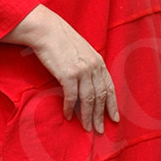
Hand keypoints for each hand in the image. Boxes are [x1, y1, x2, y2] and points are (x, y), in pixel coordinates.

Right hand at [1, 5, 118, 133]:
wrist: (47, 30)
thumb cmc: (61, 40)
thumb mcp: (81, 52)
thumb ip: (88, 67)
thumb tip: (87, 86)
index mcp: (99, 62)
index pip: (109, 88)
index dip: (112, 105)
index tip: (114, 119)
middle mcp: (93, 67)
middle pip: (100, 97)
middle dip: (100, 116)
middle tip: (99, 130)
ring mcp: (82, 71)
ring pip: (88, 100)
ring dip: (87, 116)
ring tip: (86, 128)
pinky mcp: (68, 75)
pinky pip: (71, 97)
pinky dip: (69, 108)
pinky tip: (67, 116)